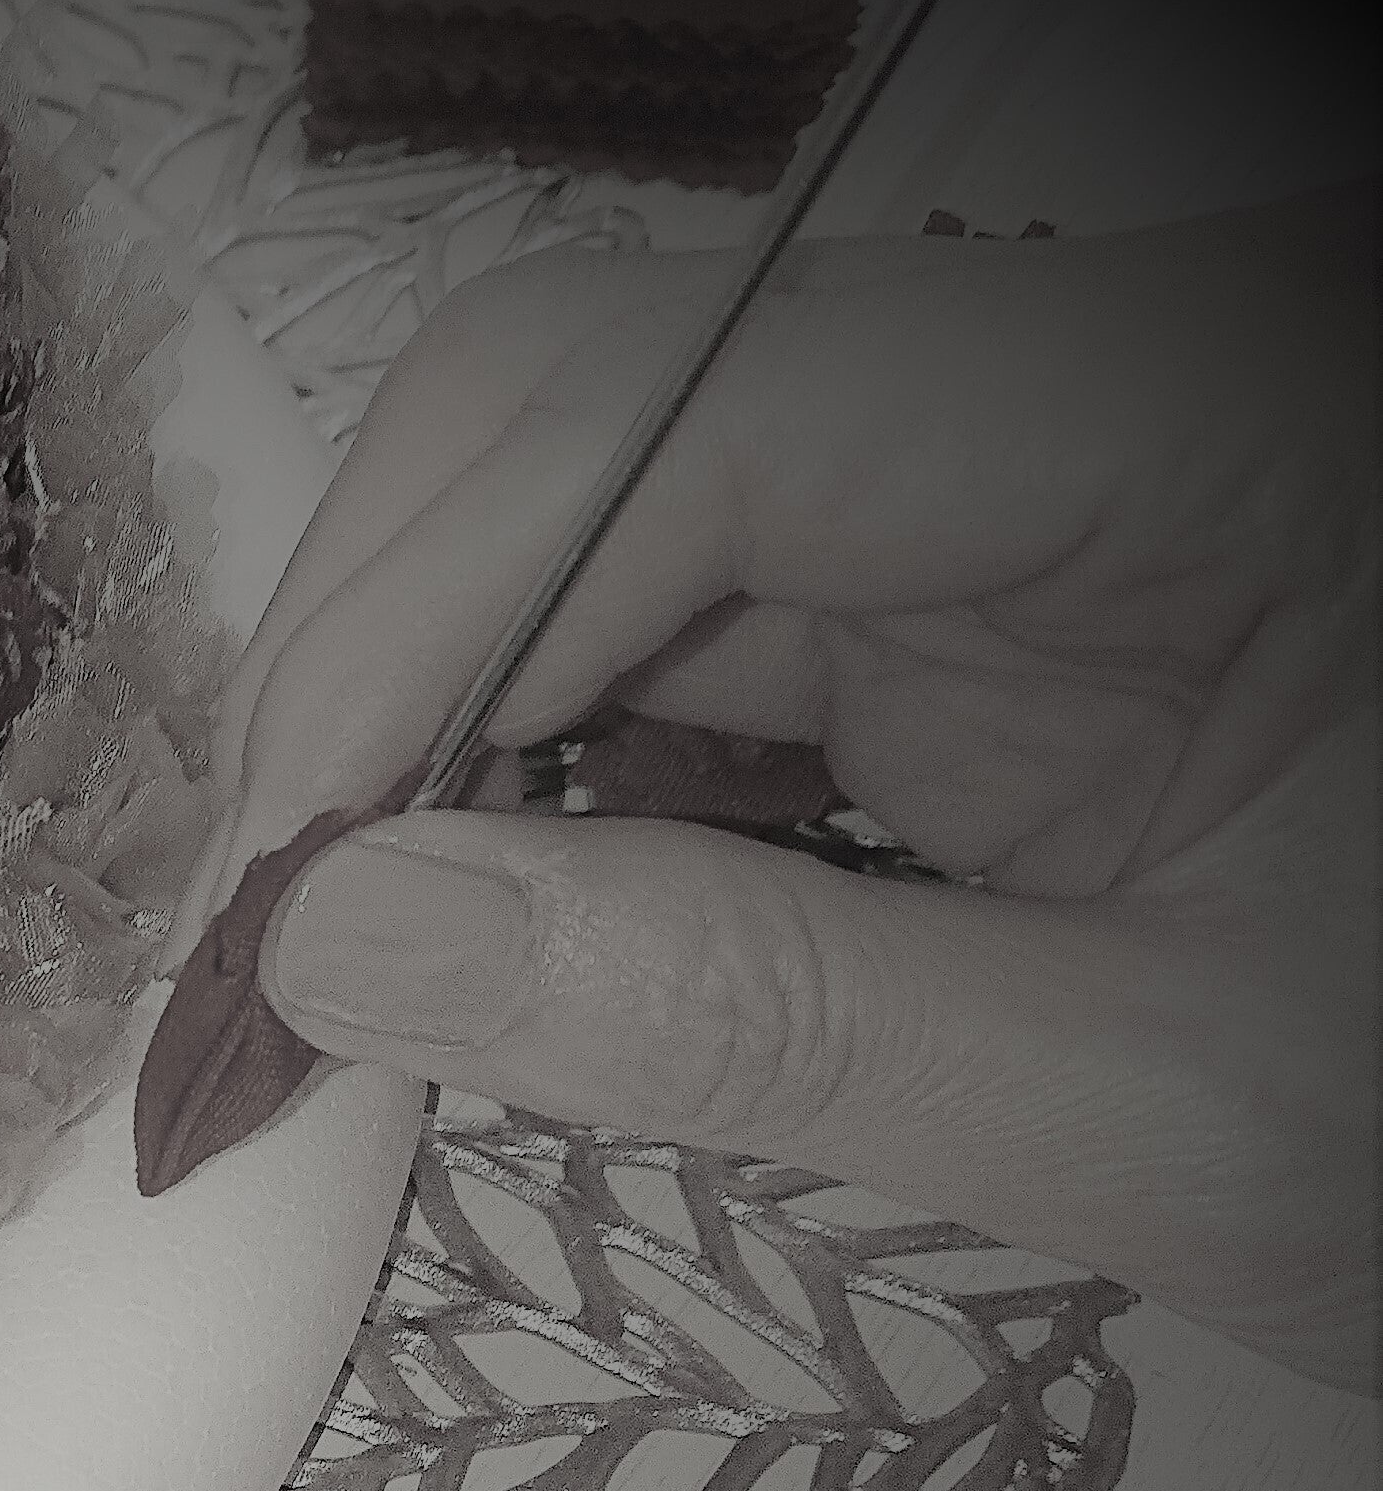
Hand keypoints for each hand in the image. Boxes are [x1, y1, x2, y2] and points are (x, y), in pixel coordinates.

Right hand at [195, 190, 1377, 1391]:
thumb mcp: (1164, 1112)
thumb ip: (748, 1016)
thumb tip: (346, 941)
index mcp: (1218, 412)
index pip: (686, 410)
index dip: (419, 634)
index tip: (277, 903)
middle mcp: (1093, 378)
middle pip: (590, 393)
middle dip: (379, 660)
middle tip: (272, 946)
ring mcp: (1013, 471)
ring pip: (587, 498)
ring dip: (424, 728)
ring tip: (337, 968)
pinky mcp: (963, 581)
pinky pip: (667, 616)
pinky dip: (534, 774)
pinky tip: (482, 927)